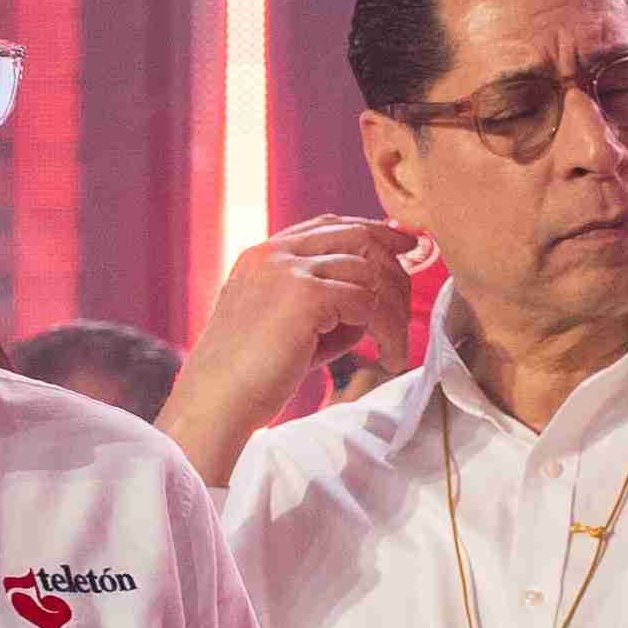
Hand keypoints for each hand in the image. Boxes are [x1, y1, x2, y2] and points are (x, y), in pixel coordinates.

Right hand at [160, 215, 416, 483]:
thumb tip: (375, 301)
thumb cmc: (250, 376)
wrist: (216, 403)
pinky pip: (369, 303)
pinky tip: (388, 358)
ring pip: (369, 273)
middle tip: (411, 304)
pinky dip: (388, 331)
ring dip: (394, 313)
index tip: (405, 250)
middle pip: (357, 237)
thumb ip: (324, 304)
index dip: (374, 232)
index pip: (329, 225)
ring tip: (395, 349)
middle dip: (395, 266)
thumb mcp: (286, 325)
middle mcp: (274, 253)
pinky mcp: (305, 295)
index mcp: (263, 255)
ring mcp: (288, 270)